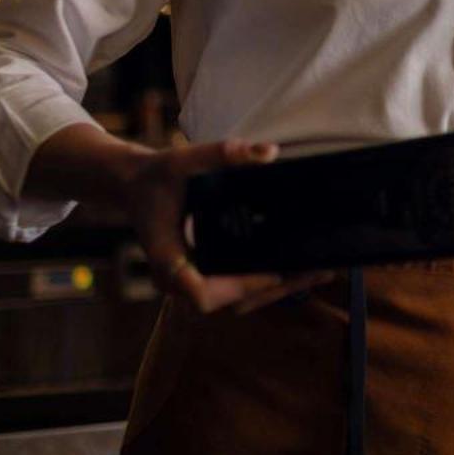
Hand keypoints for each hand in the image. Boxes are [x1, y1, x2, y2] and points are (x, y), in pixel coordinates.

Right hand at [110, 136, 333, 314]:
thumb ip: (222, 153)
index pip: (200, 291)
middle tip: (317, 272)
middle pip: (229, 302)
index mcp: (166, 255)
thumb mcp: (185, 158)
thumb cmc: (158, 175)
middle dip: (275, 289)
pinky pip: (234, 291)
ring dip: (276, 290)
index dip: (237, 287)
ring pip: (235, 301)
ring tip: (318, 272)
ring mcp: (188, 283)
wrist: (135, 186)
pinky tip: (298, 270)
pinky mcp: (201, 278)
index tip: (272, 273)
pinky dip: (265, 283)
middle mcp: (176, 278)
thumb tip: (268, 152)